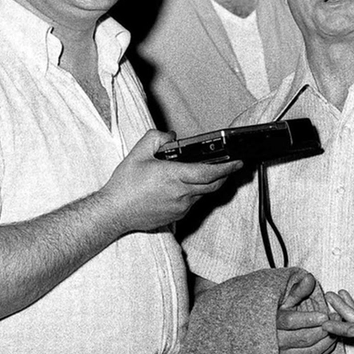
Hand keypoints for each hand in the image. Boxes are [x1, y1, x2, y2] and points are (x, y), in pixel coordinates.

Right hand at [100, 130, 241, 232]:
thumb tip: (172, 137)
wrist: (115, 212)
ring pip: (203, 194)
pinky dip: (195, 193)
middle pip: (213, 185)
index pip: (209, 172)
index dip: (226, 167)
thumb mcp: (138, 153)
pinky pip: (192, 203)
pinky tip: (188, 186)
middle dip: (225, 175)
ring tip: (209, 174)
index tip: (237, 162)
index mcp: (174, 176)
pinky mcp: (177, 216)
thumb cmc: (125, 185)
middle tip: (232, 166)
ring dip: (209, 184)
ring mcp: (181, 207)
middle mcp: (182, 194)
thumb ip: (157, 138)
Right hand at [277, 271, 336, 353]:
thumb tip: (309, 277)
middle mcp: (276, 343)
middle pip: (305, 338)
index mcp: (272, 324)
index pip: (291, 322)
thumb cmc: (277, 314)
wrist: (263, 336)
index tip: (325, 314)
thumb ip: (298, 290)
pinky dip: (325, 350)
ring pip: (311, 351)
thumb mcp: (284, 301)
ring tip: (337, 328)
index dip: (309, 319)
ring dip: (328, 340)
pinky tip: (331, 339)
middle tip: (337, 318)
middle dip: (324, 328)